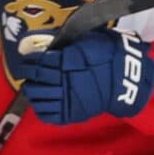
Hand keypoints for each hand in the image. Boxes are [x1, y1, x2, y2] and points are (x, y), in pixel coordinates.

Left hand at [12, 26, 153, 124]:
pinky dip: (40, 109)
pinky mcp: (70, 114)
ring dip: (31, 91)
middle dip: (28, 74)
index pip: (39, 60)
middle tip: (26, 72)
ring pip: (37, 96)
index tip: (26, 58)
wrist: (127, 79)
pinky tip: (39, 103)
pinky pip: (47, 114)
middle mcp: (62, 79)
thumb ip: (69, 42)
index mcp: (66, 60)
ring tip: (30, 88)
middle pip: (35, 77)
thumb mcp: (89, 40)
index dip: (30, 59)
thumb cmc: (109, 55)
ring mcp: (65, 98)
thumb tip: (51, 40)